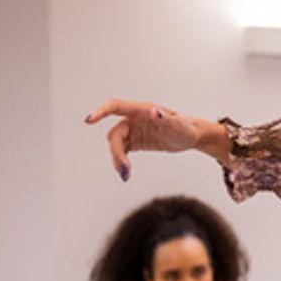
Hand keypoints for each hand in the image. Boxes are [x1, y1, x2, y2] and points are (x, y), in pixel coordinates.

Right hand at [84, 99, 224, 180]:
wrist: (191, 137)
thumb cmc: (187, 127)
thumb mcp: (179, 124)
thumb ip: (166, 119)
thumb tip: (154, 111)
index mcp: (142, 110)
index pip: (115, 106)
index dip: (100, 111)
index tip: (89, 121)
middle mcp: (134, 119)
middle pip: (115, 134)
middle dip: (116, 151)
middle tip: (124, 168)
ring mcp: (133, 131)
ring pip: (116, 145)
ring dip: (117, 159)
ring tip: (126, 174)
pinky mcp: (135, 142)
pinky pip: (122, 151)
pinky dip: (121, 162)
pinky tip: (126, 173)